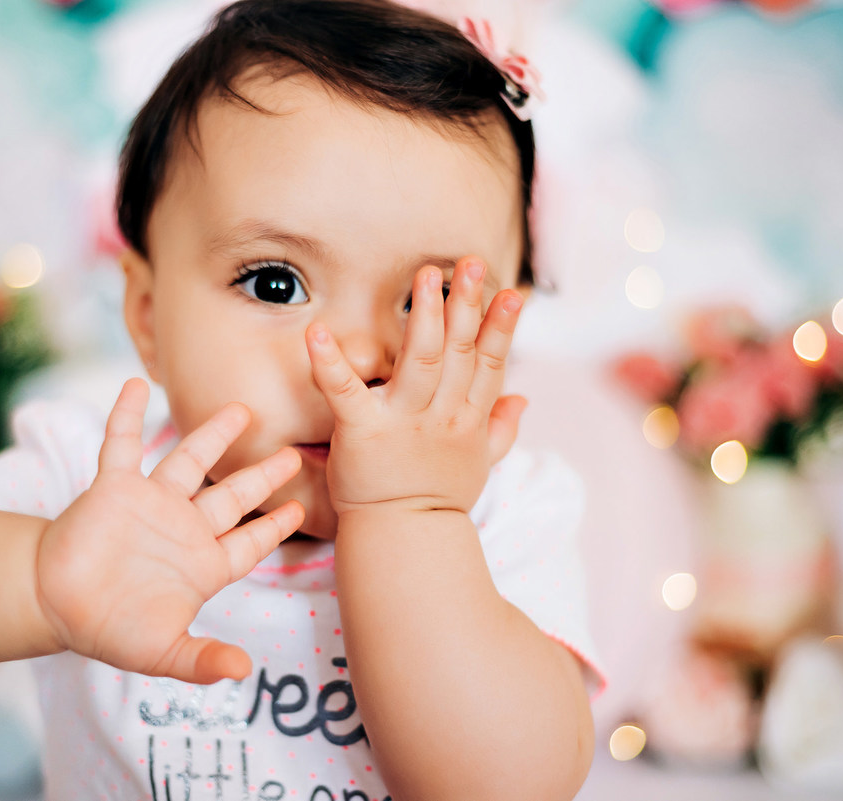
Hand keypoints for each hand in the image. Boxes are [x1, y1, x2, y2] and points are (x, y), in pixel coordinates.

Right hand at [35, 378, 303, 683]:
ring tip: (241, 408)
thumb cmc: (109, 629)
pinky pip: (122, 444)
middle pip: (233, 495)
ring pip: (189, 461)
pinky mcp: (113, 488)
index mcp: (202, 564)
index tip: (300, 508)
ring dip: (213, 434)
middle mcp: (183, 527)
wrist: (52, 605)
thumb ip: (202, 660)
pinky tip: (135, 386)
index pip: (249, 542)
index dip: (274, 527)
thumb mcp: (162, 652)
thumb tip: (245, 673)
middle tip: (294, 453)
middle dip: (263, 475)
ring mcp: (150, 503)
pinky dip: (127, 416)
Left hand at [306, 257, 525, 515]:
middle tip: (467, 262)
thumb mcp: (480, 465)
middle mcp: (441, 416)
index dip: (501, 328)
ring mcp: (402, 422)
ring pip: (421, 359)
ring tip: (427, 275)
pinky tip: (318, 332)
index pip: (489, 365)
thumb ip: (501, 428)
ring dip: (425, 315)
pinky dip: (330, 362)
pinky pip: (345, 392)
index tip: (511, 293)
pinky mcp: (360, 432)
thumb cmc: (437, 499)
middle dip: (465, 304)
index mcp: (468, 419)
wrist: (402, 539)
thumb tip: (523, 398)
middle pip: (459, 351)